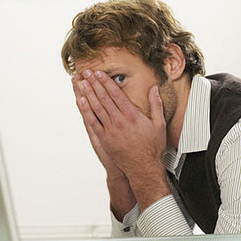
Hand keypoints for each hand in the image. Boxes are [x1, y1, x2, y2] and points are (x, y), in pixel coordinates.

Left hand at [76, 69, 169, 211]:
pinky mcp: (104, 139)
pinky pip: (93, 122)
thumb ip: (156, 105)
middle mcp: (120, 121)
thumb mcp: (159, 124)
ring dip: (87, 93)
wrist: (143, 168)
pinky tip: (81, 101)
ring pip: (96, 107)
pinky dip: (86, 110)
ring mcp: (110, 130)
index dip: (106, 82)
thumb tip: (154, 89)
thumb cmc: (152, 147)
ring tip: (81, 82)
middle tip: (86, 72)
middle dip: (94, 83)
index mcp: (133, 115)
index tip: (99, 73)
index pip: (116, 94)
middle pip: (103, 98)